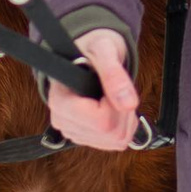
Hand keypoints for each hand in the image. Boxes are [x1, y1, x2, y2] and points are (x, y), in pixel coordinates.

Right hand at [45, 27, 138, 148]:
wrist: (86, 53)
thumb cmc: (92, 49)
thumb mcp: (104, 50)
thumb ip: (114, 74)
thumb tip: (129, 104)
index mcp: (61, 102)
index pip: (101, 122)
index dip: (115, 104)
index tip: (110, 85)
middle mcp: (63, 122)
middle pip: (111, 133)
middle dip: (123, 111)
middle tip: (115, 88)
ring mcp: (74, 133)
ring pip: (116, 140)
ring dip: (125, 118)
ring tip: (113, 95)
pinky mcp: (85, 138)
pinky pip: (116, 142)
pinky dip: (123, 125)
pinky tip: (113, 107)